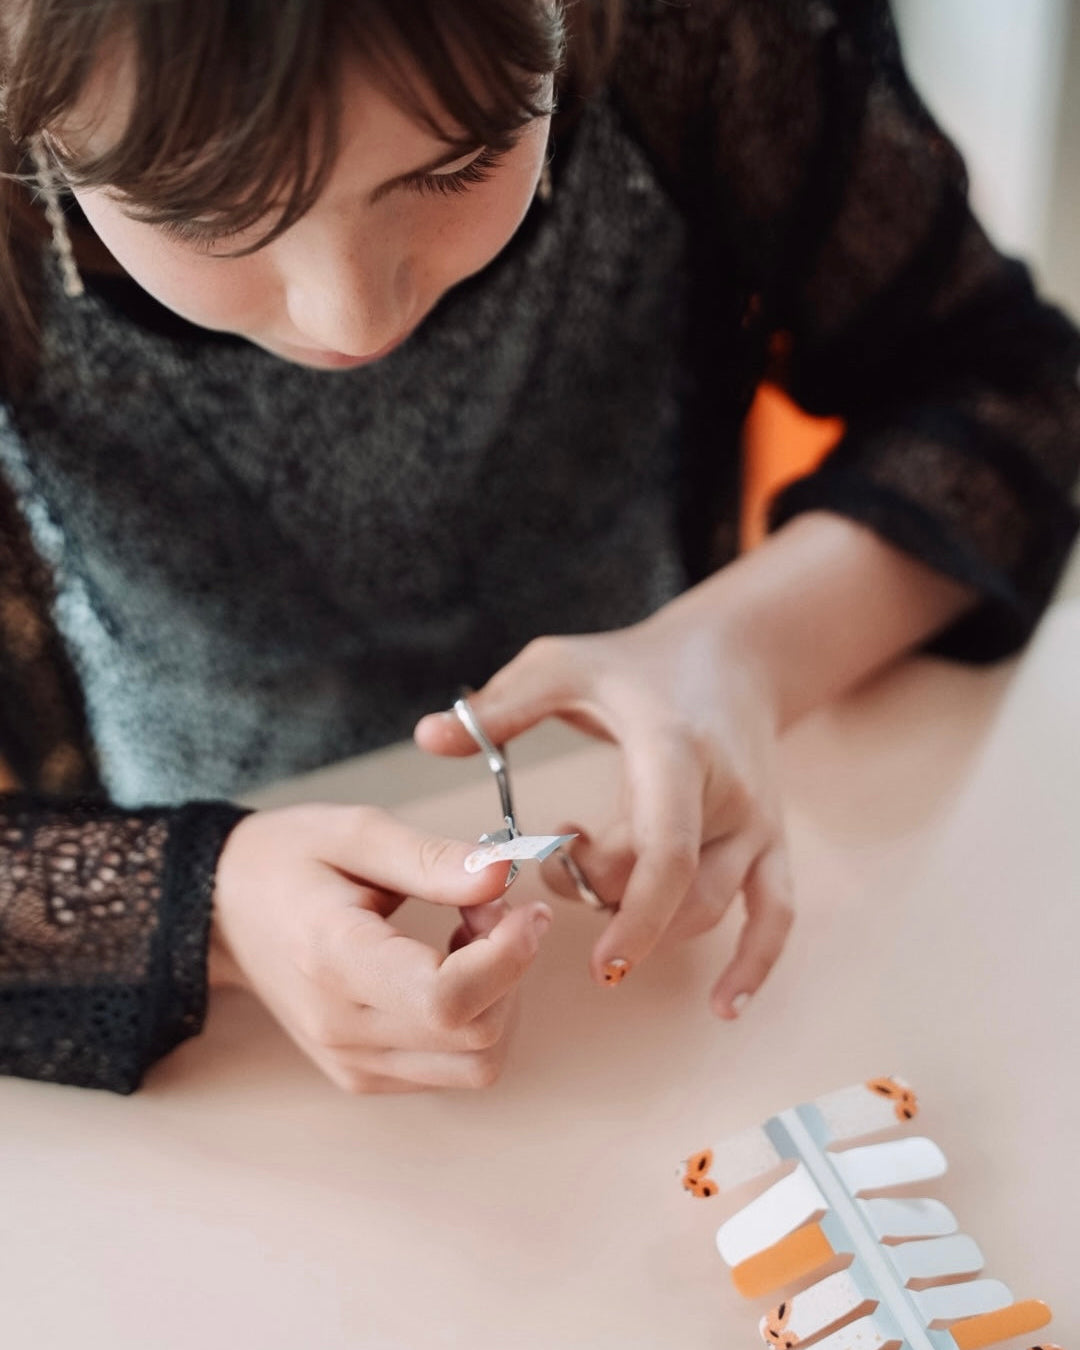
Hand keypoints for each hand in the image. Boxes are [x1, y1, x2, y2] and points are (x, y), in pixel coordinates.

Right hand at [211, 803, 552, 1091]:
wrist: (222, 910)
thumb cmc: (286, 860)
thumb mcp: (355, 832)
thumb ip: (433, 858)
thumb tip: (505, 876)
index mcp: (334, 960)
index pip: (446, 999)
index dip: (508, 957)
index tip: (525, 909)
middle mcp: (342, 1029)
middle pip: (476, 1037)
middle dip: (510, 968)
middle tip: (486, 906)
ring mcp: (352, 1062)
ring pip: (476, 1063)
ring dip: (499, 998)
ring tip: (467, 935)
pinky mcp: (363, 1075)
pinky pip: (453, 1068)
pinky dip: (474, 1020)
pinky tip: (447, 966)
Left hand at [414, 612, 794, 1016]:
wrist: (735, 654)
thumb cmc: (635, 663)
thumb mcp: (564, 665)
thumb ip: (501, 706)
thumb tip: (427, 737)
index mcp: (674, 751)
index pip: (663, 851)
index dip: (628, 910)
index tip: (590, 956)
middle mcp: (726, 794)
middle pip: (672, 888)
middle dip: (607, 902)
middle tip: (559, 870)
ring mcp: (754, 822)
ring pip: (711, 907)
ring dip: (649, 923)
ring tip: (596, 882)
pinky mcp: (770, 839)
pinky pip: (775, 914)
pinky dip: (754, 964)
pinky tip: (723, 1006)